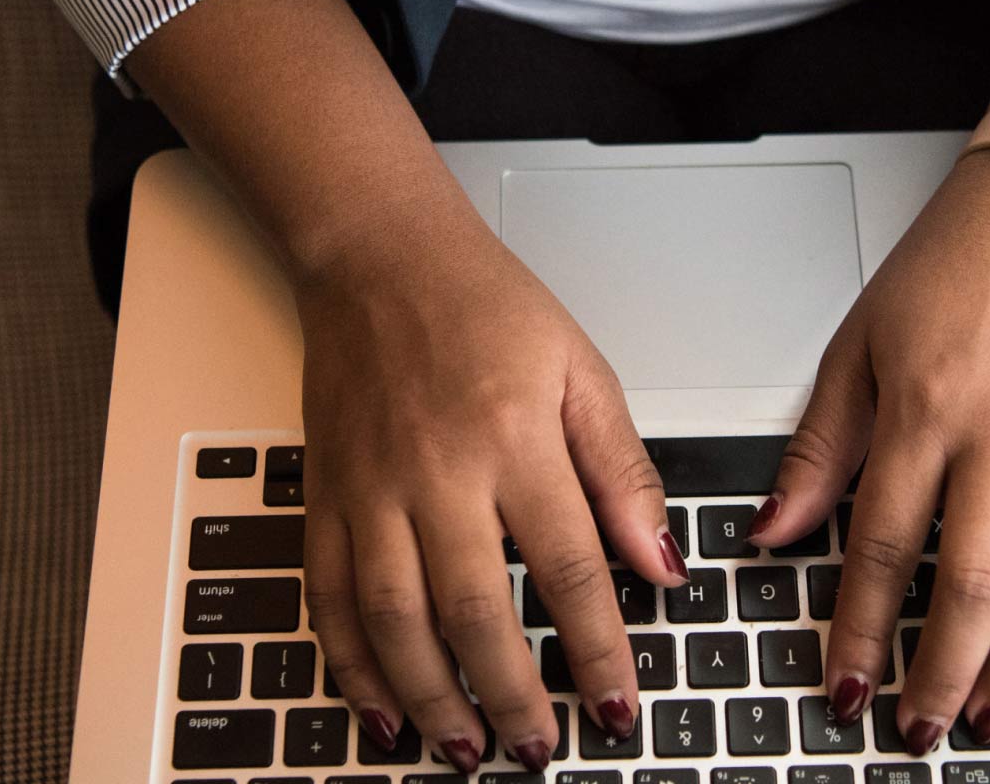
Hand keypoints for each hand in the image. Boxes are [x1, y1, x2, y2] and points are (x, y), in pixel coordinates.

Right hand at [296, 210, 687, 773]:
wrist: (378, 256)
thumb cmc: (484, 305)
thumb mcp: (583, 371)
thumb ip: (623, 473)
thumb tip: (662, 563)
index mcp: (515, 438)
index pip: (567, 569)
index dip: (598, 650)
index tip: (619, 705)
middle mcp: (438, 471)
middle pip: (476, 611)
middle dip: (512, 696)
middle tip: (538, 751)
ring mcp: (371, 488)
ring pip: (396, 619)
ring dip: (431, 697)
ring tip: (465, 748)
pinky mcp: (326, 494)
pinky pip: (328, 595)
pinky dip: (350, 661)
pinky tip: (378, 706)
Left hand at [748, 148, 989, 753]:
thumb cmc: (950, 272)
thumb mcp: (858, 347)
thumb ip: (820, 449)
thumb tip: (775, 533)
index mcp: (926, 409)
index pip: (884, 545)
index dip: (863, 627)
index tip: (846, 682)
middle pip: (973, 583)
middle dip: (941, 672)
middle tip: (916, 727)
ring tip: (988, 719)